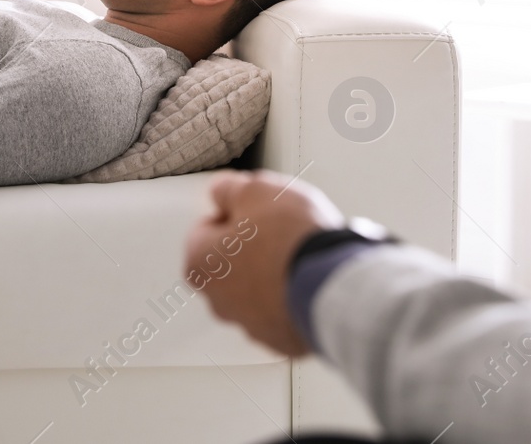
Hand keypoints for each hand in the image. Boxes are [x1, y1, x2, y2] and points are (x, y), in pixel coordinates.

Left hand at [183, 169, 346, 357]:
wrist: (330, 285)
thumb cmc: (289, 240)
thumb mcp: (255, 191)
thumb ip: (229, 190)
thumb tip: (220, 192)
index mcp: (200, 263)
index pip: (206, 228)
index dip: (235, 212)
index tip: (256, 209)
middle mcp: (218, 300)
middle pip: (231, 262)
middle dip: (253, 246)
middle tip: (282, 230)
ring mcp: (250, 324)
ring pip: (258, 288)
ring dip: (274, 272)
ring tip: (302, 254)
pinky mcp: (281, 339)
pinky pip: (284, 310)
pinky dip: (294, 296)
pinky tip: (312, 278)